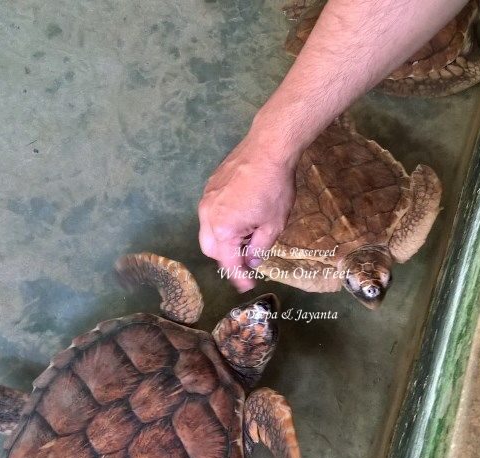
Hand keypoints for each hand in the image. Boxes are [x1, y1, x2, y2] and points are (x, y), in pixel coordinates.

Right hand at [198, 127, 296, 291]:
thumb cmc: (274, 188)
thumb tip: (251, 262)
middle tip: (246, 262)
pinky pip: (209, 213)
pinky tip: (240, 218)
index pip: (228, 262)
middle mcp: (207, 216)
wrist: (268, 148)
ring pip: (207, 230)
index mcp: (223, 229)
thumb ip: (259, 248)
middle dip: (226, 259)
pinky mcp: (209, 187)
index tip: (248, 286)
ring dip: (222, 241)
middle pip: (210, 249)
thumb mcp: (274, 224)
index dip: (238, 277)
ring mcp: (205, 199)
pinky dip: (221, 223)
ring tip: (245, 239)